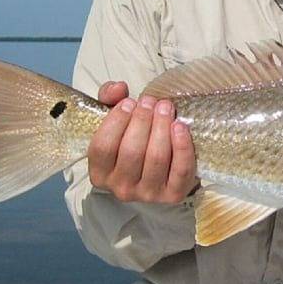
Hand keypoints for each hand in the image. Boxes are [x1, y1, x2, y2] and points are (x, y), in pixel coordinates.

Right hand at [87, 81, 197, 203]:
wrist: (157, 167)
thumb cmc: (130, 140)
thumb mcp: (113, 120)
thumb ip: (108, 99)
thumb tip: (118, 88)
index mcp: (100, 174)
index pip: (103, 148)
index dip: (116, 121)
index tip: (129, 102)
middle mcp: (121, 189)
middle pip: (131, 152)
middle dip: (142, 121)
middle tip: (151, 101)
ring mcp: (148, 194)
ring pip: (156, 158)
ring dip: (162, 127)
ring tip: (165, 108)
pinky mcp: (173, 194)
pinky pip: (181, 169)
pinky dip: (182, 146)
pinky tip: (180, 126)